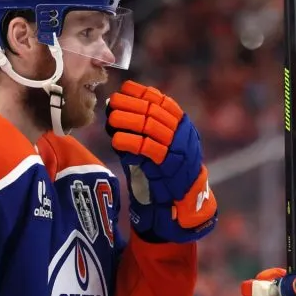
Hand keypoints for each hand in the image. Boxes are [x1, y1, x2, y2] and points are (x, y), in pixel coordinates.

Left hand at [106, 81, 216, 242]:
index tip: (124, 90)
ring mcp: (179, 150)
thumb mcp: (153, 145)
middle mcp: (184, 135)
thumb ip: (137, 129)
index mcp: (182, 125)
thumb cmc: (160, 174)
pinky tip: (117, 140)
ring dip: (128, 120)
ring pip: (151, 127)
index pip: (163, 101)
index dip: (142, 93)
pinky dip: (131, 142)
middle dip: (131, 104)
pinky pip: (149, 149)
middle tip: (113, 103)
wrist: (177, 205)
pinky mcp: (170, 167)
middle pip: (155, 111)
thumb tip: (113, 107)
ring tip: (112, 119)